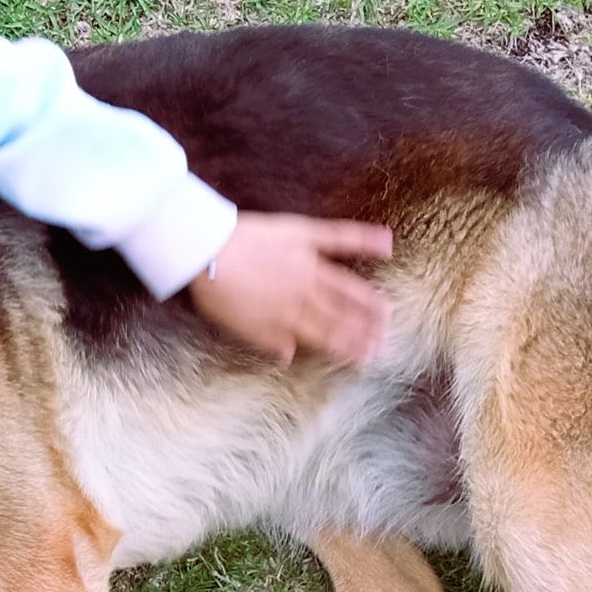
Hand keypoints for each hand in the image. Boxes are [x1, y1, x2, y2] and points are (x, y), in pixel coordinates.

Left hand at [188, 211, 394, 367]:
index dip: (348, 347)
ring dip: (369, 299)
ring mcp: (307, 262)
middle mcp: (304, 291)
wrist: (203, 248)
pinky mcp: (304, 234)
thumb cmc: (215, 290)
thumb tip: (290, 354)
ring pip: (346, 285)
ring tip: (388, 310)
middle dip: (365, 329)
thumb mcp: (236, 325)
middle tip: (385, 339)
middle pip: (341, 313)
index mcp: (288, 315)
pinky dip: (365, 238)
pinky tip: (386, 241)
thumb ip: (267, 340)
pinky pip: (339, 236)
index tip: (367, 357)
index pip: (326, 335)